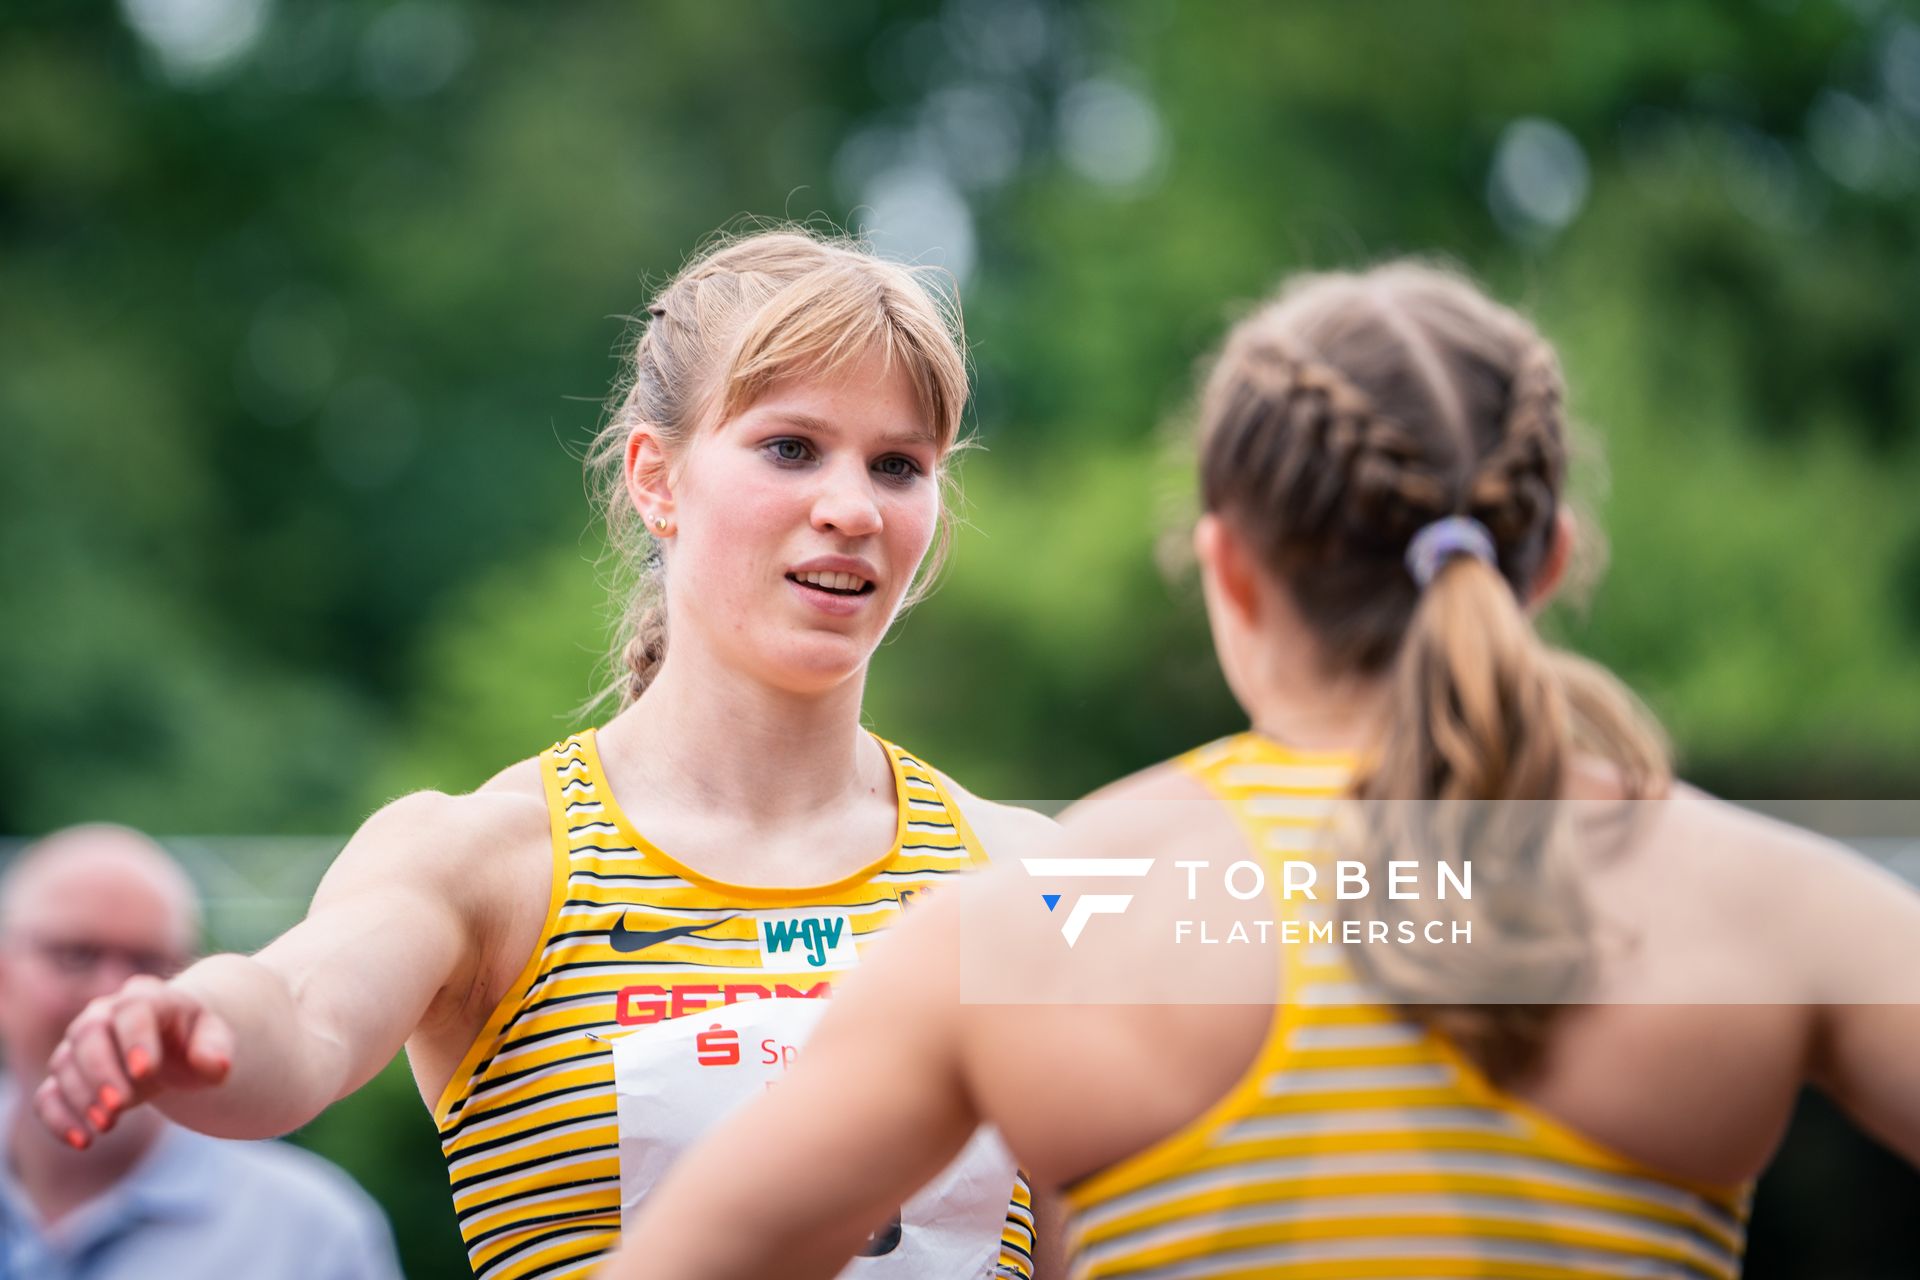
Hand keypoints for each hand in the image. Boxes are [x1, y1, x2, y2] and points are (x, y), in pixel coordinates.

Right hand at [34, 974, 234, 1149]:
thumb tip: (215, 1065)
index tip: (146, 1073)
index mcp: (147, 998)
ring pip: (64, 1063)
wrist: (172, 1044)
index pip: (133, 1010)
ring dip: (81, 1097)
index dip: (136, 1040)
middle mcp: (106, 1013)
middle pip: (89, 1034)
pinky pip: (47, 1094)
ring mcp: (81, 1043)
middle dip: (100, 1072)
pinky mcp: (68, 1075)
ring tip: (108, 1125)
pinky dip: (57, 1118)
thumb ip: (216, 1049)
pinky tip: (81, 1141)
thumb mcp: (214, 1040)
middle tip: (119, 1107)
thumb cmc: (194, 1040)